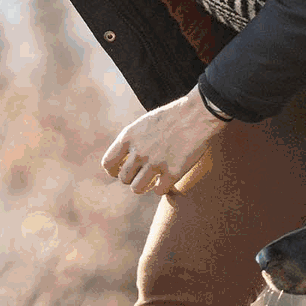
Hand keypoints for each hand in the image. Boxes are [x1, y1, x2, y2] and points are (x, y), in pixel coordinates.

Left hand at [102, 88, 228, 195]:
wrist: (197, 114)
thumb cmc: (173, 116)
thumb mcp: (145, 123)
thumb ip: (133, 140)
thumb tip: (126, 159)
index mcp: (128, 137)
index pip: (108, 163)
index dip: (113, 171)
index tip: (120, 171)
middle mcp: (139, 151)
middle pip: (124, 178)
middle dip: (132, 178)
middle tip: (144, 173)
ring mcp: (155, 163)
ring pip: (137, 188)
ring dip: (144, 186)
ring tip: (153, 180)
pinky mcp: (173, 172)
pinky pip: (159, 190)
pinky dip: (163, 187)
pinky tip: (168, 179)